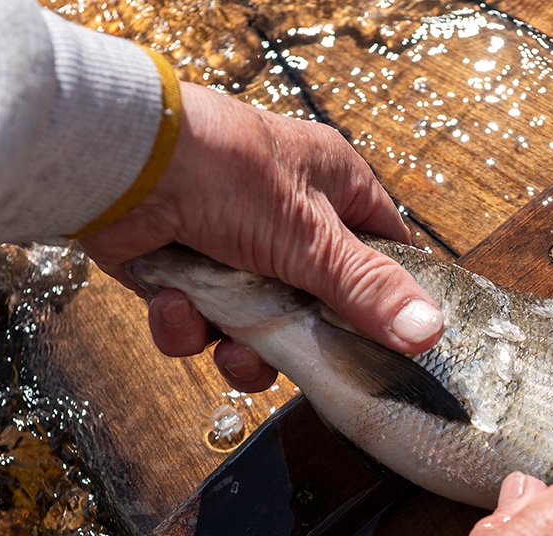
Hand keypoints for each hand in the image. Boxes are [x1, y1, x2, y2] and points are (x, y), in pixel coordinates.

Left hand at [80, 82, 442, 391]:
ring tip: (220, 337)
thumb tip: (431, 333)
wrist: (121, 163)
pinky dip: (183, 322)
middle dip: (296, 338)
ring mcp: (229, 245)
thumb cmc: (226, 171)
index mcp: (330, 186)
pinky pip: (197, 321)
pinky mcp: (180, 270)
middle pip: (315, 304)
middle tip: (292, 354)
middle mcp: (283, 216)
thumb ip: (370, 290)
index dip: (387, 293)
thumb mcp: (312, 237)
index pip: (381, 247)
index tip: (389, 339)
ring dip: (233, 341)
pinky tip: (173, 302)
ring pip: (253, 324)